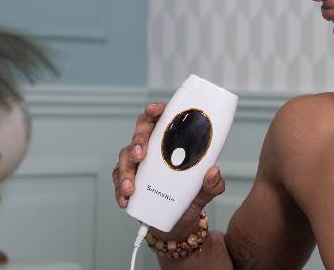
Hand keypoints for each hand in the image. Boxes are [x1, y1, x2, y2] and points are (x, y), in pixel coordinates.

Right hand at [112, 103, 226, 240]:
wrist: (178, 222)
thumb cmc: (191, 197)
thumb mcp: (206, 191)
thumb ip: (213, 183)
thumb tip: (213, 172)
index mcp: (173, 142)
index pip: (162, 119)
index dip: (156, 111)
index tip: (154, 110)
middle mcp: (154, 149)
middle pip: (140, 133)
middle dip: (138, 140)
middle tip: (141, 154)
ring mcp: (139, 164)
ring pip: (126, 157)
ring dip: (126, 170)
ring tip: (131, 186)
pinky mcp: (129, 180)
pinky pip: (119, 180)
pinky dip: (120, 189)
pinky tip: (125, 198)